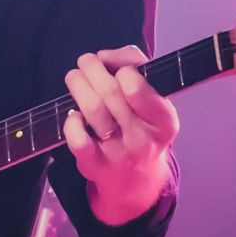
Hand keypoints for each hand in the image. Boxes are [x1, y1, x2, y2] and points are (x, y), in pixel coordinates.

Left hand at [64, 45, 179, 225]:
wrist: (137, 180)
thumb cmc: (142, 128)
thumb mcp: (154, 102)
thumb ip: (137, 69)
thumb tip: (105, 56)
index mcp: (164, 120)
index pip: (137, 84)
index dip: (120, 66)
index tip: (114, 66)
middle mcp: (144, 137)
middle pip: (110, 91)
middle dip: (91, 68)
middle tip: (86, 63)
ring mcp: (118, 153)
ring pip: (92, 108)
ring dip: (77, 84)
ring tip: (75, 78)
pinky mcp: (94, 164)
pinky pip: (77, 138)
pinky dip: (71, 121)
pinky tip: (73, 115)